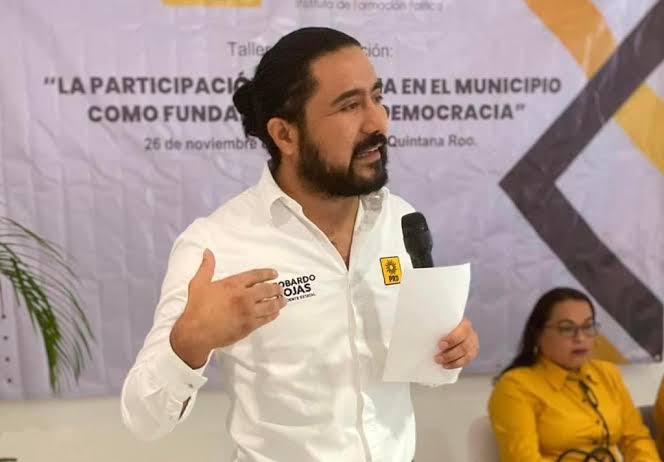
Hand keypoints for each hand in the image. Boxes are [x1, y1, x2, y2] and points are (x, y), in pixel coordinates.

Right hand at [170, 249, 286, 367]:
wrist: (196, 332)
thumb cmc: (196, 307)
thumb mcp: (199, 283)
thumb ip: (207, 267)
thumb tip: (208, 251)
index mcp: (233, 284)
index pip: (256, 275)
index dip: (267, 273)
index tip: (274, 274)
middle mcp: (244, 296)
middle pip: (267, 289)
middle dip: (276, 288)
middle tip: (281, 288)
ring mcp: (248, 312)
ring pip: (270, 305)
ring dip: (279, 302)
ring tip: (283, 300)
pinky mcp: (249, 326)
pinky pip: (266, 319)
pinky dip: (273, 315)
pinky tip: (275, 313)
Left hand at [434, 317, 478, 368]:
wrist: (456, 329)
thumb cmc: (446, 326)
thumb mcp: (445, 323)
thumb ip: (439, 326)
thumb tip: (420, 328)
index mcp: (464, 324)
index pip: (461, 332)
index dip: (451, 340)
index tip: (440, 345)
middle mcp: (471, 334)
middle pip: (463, 347)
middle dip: (449, 354)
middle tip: (437, 357)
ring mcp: (473, 344)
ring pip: (465, 356)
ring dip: (451, 361)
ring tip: (440, 362)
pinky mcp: (472, 353)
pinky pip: (466, 361)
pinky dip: (455, 364)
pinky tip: (446, 365)